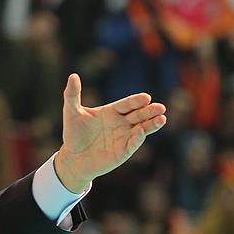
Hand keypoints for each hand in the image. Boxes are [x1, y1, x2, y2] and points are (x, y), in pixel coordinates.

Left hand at [55, 73, 166, 192]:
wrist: (73, 158)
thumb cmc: (73, 134)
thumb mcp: (71, 112)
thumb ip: (72, 95)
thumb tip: (73, 75)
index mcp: (112, 112)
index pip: (127, 104)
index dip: (136, 101)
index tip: (146, 97)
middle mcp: (121, 123)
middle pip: (138, 115)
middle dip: (149, 111)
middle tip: (160, 107)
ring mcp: (124, 137)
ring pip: (142, 129)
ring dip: (152, 124)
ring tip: (162, 118)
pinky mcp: (123, 152)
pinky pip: (132, 144)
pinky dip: (138, 139)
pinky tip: (142, 133)